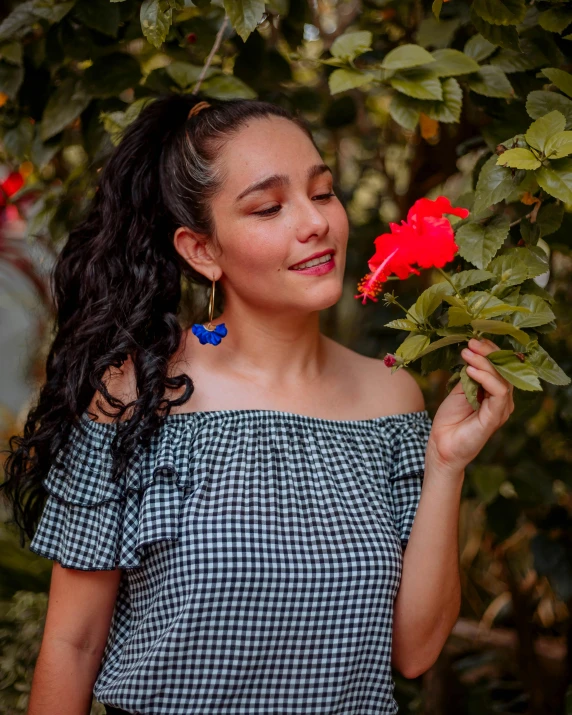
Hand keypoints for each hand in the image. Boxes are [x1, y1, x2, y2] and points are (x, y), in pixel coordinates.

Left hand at [426, 337, 514, 475]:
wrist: (441, 444)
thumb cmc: (450, 418)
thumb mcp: (460, 389)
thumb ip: (471, 374)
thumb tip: (474, 353)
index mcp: (495, 391)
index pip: (501, 366)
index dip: (489, 350)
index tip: (473, 340)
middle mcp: (503, 399)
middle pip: (505, 369)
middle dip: (488, 352)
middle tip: (472, 342)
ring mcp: (501, 408)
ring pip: (503, 378)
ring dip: (484, 362)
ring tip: (467, 354)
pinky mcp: (496, 417)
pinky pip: (498, 393)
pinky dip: (485, 378)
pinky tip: (470, 370)